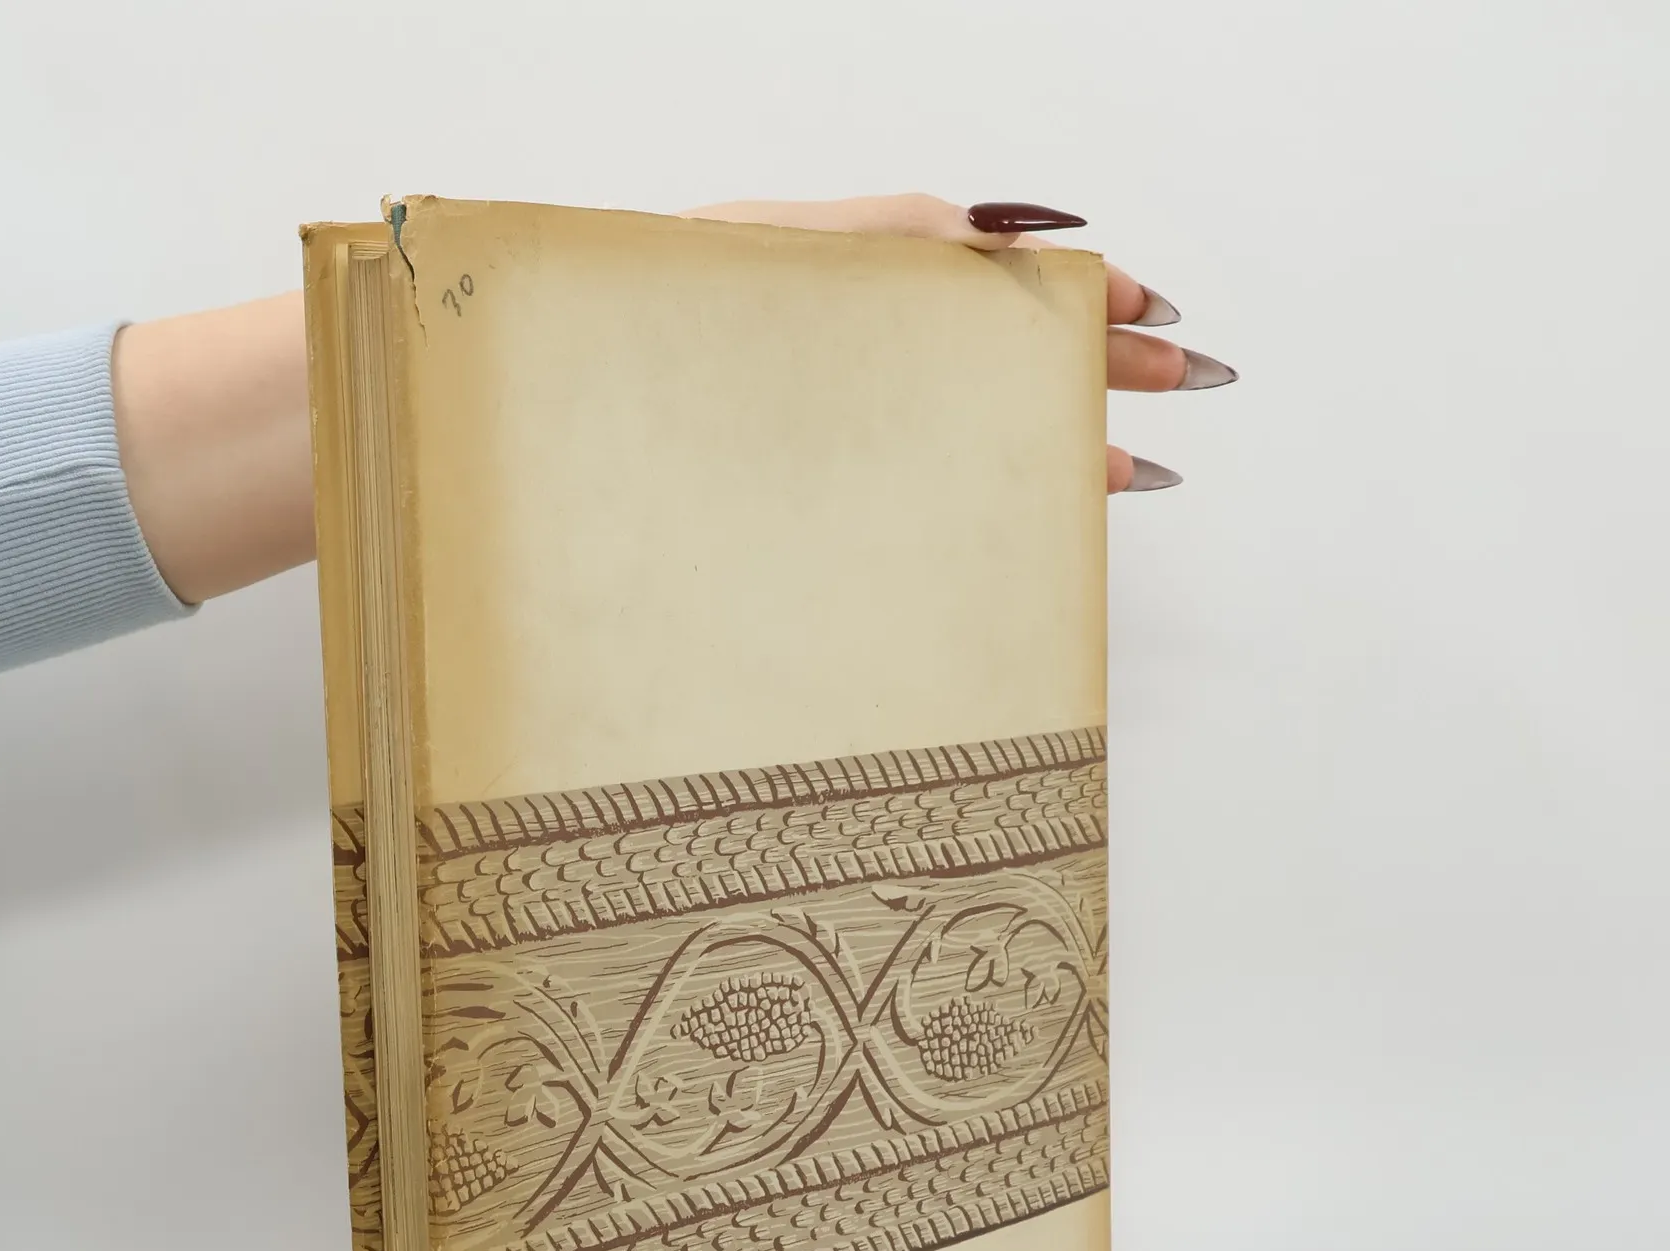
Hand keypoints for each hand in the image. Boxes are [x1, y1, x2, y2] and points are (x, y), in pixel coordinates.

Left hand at [684, 194, 1232, 493]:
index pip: (994, 273)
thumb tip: (992, 229)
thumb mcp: (770, 247)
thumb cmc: (656, 308)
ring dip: (1063, 435)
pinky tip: (1046, 505)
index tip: (1145, 303)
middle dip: (1102, 358)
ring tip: (1141, 464)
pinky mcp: (833, 475)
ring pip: (982, 419)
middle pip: (1006, 343)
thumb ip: (888, 237)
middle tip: (1188, 373)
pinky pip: (937, 476)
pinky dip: (996, 485)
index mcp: (862, 277)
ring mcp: (855, 412)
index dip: (1073, 288)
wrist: (577, 388)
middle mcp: (868, 347)